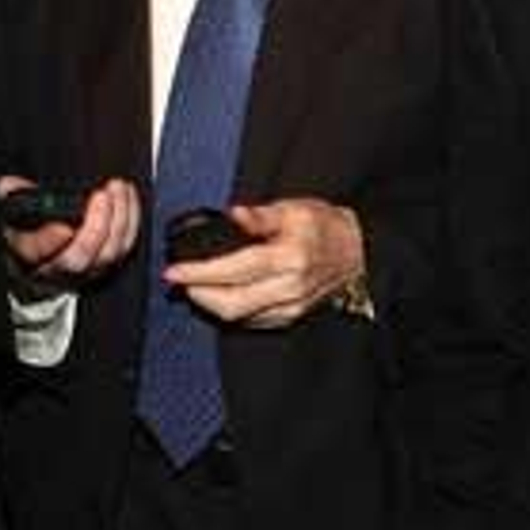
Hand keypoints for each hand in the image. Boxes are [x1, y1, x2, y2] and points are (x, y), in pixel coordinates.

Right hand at [0, 175, 139, 282]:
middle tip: (100, 196)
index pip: (36, 253)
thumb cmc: (29, 232)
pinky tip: (127, 195)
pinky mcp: (109, 264)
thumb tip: (8, 185)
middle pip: (78, 258)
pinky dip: (131, 219)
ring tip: (117, 187)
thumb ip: (12, 197)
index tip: (63, 226)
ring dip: (119, 218)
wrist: (43, 262)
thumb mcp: (13, 214)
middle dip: (94, 226)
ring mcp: (86, 270)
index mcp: (28, 256)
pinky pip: (125, 246)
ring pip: (108, 254)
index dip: (49, 241)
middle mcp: (58, 270)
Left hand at [164, 198, 362, 328]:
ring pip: (238, 317)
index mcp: (289, 257)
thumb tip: (232, 214)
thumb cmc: (323, 226)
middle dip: (198, 294)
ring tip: (195, 285)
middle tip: (180, 280)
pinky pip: (251, 321)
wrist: (355, 252)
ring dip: (210, 304)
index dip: (199, 273)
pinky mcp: (290, 317)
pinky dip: (229, 311)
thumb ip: (260, 215)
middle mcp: (289, 287)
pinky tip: (218, 296)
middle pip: (231, 303)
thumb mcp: (293, 208)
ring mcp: (290, 307)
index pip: (234, 270)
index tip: (174, 271)